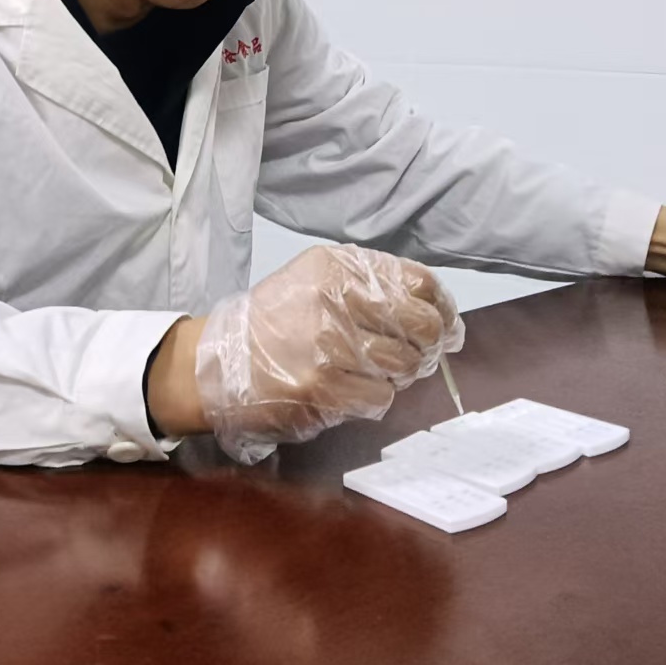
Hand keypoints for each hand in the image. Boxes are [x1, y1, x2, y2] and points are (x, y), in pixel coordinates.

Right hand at [186, 243, 463, 463]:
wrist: (219, 364)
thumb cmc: (275, 323)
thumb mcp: (316, 281)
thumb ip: (374, 287)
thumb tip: (444, 320)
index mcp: (336, 266)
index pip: (419, 283)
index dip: (443, 309)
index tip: (446, 326)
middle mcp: (334, 299)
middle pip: (421, 327)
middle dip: (427, 347)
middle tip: (413, 356)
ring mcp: (328, 345)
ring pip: (405, 366)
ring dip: (396, 375)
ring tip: (367, 371)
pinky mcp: (323, 387)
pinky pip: (381, 397)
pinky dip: (373, 398)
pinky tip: (347, 389)